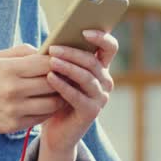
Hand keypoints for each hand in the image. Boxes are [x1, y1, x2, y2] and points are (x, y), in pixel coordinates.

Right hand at [0, 44, 63, 138]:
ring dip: (60, 97)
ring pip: (52, 103)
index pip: (45, 63)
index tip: (64, 60)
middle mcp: (12, 90)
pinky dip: (49, 110)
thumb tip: (46, 50)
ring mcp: (14, 110)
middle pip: (52, 82)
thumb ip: (22, 52)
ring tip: (62, 90)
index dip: (59, 61)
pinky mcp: (14, 125)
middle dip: (63, 78)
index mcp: (8, 69)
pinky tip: (49, 103)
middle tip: (69, 76)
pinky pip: (42, 117)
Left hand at [38, 30, 117, 154]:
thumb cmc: (56, 95)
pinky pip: (78, 96)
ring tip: (51, 61)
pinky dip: (63, 86)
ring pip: (87, 77)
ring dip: (68, 67)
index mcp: (100, 68)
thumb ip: (64, 57)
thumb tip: (56, 39)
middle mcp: (105, 81)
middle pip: (93, 61)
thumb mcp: (61, 73)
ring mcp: (100, 98)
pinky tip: (50, 78)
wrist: (56, 131)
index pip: (110, 47)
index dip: (101, 37)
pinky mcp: (91, 112)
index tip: (84, 30)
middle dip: (73, 53)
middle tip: (54, 48)